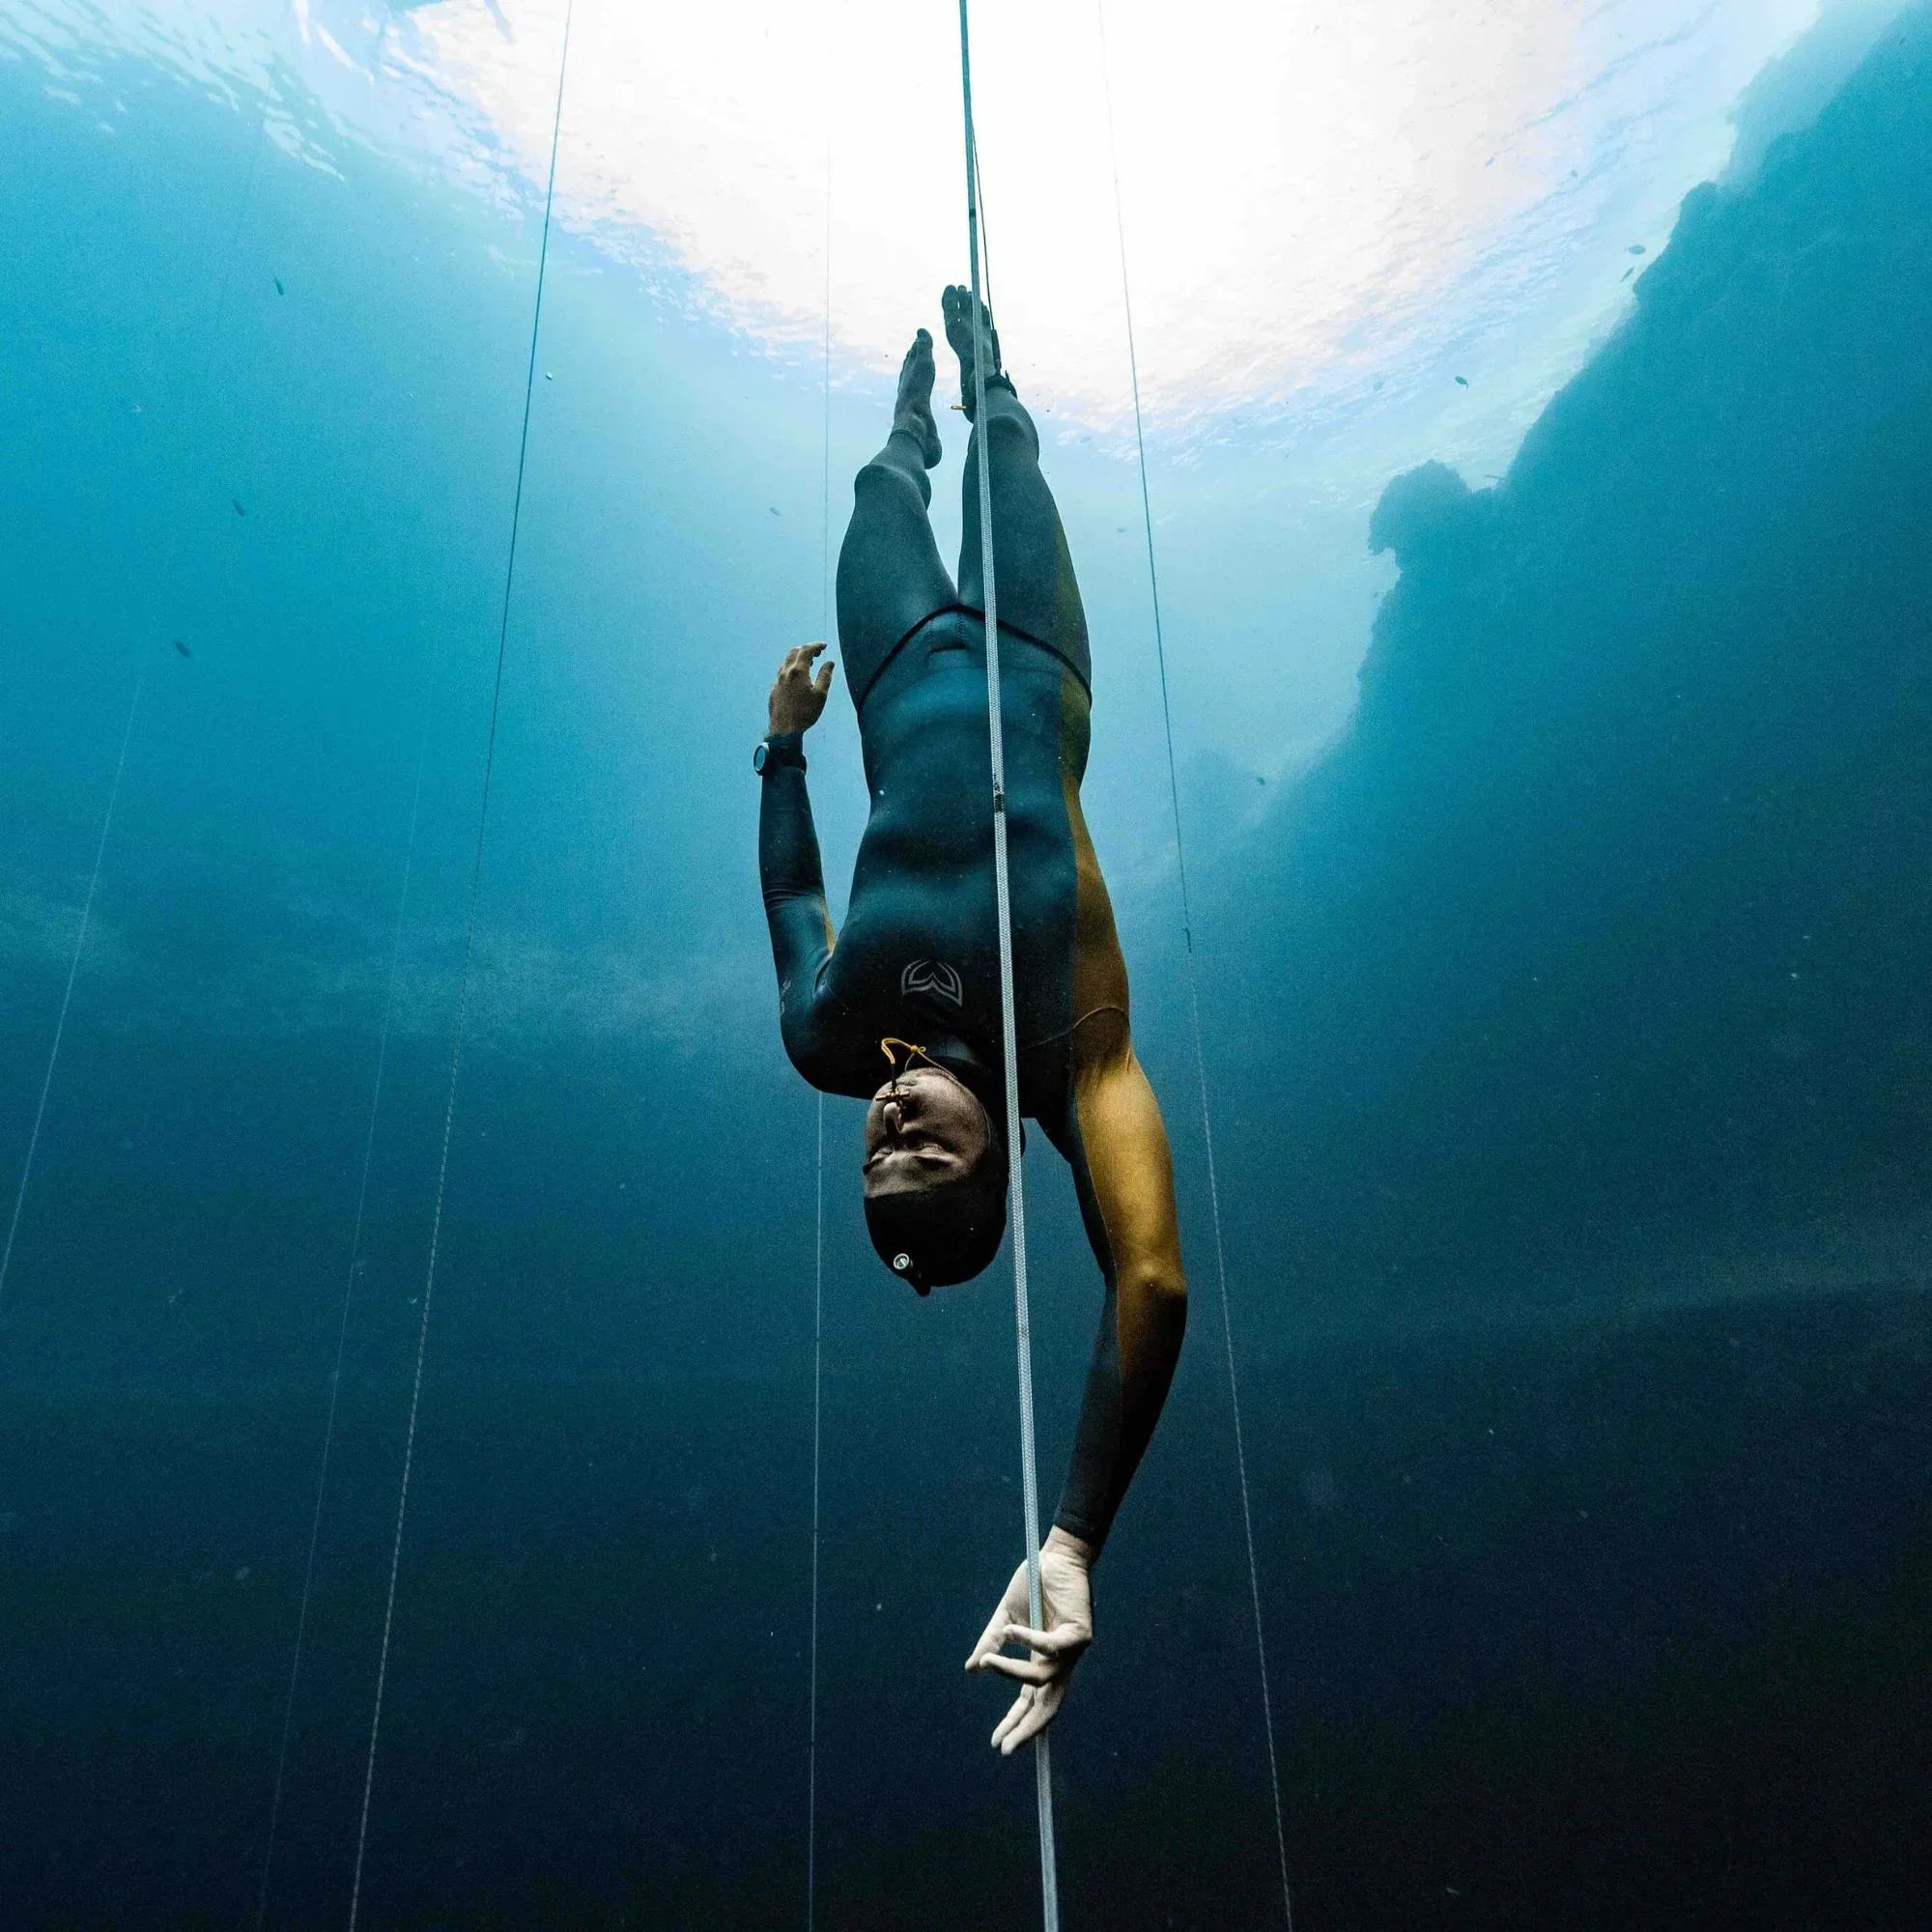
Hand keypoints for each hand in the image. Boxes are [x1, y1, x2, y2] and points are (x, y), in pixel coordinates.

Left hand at [769, 641, 833, 734]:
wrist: (784, 729)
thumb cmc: (805, 713)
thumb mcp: (820, 695)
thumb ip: (825, 676)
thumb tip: (829, 663)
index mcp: (798, 672)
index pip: (806, 651)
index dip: (816, 646)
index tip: (824, 646)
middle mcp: (785, 673)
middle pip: (794, 652)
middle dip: (806, 649)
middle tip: (817, 653)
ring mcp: (777, 681)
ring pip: (786, 662)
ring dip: (798, 659)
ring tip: (808, 664)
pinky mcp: (774, 690)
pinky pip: (782, 673)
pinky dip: (791, 669)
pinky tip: (797, 679)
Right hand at [965, 1526, 1093, 1754]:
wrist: (1056, 1556)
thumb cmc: (1035, 1587)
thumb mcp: (1007, 1619)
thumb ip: (992, 1643)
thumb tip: (971, 1670)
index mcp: (1043, 1662)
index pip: (1031, 1702)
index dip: (1016, 1724)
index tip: (997, 1743)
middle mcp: (1060, 1663)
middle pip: (1048, 1706)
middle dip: (1027, 1728)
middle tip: (1006, 1746)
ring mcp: (1073, 1651)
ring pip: (1043, 1677)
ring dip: (1013, 1672)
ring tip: (990, 1662)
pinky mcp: (1081, 1634)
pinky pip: (1052, 1646)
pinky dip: (1029, 1640)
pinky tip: (1012, 1630)